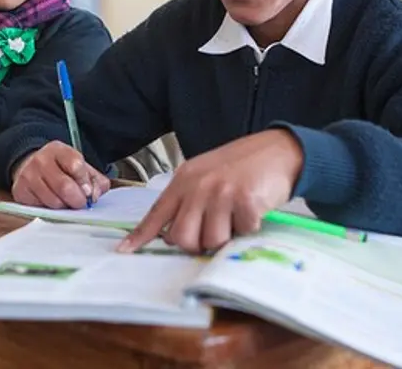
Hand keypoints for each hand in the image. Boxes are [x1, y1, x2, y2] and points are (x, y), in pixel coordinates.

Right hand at [11, 141, 110, 208]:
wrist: (30, 166)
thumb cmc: (60, 169)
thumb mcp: (80, 167)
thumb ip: (94, 180)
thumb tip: (95, 195)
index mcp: (59, 150)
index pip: (75, 165)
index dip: (85, 182)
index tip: (89, 192)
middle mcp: (41, 160)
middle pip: (64, 186)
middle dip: (77, 200)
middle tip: (80, 203)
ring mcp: (28, 176)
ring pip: (53, 201)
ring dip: (64, 207)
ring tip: (65, 202)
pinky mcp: (20, 191)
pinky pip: (41, 208)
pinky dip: (50, 211)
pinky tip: (51, 203)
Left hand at [117, 129, 304, 253]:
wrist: (277, 149)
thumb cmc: (240, 166)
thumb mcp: (206, 175)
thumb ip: (188, 201)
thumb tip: (173, 236)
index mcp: (185, 180)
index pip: (157, 213)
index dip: (140, 235)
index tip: (124, 251)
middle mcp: (198, 186)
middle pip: (182, 237)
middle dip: (197, 244)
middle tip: (214, 231)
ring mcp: (221, 193)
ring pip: (212, 241)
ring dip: (226, 236)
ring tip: (235, 216)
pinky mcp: (245, 201)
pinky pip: (241, 233)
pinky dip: (249, 228)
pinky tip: (253, 210)